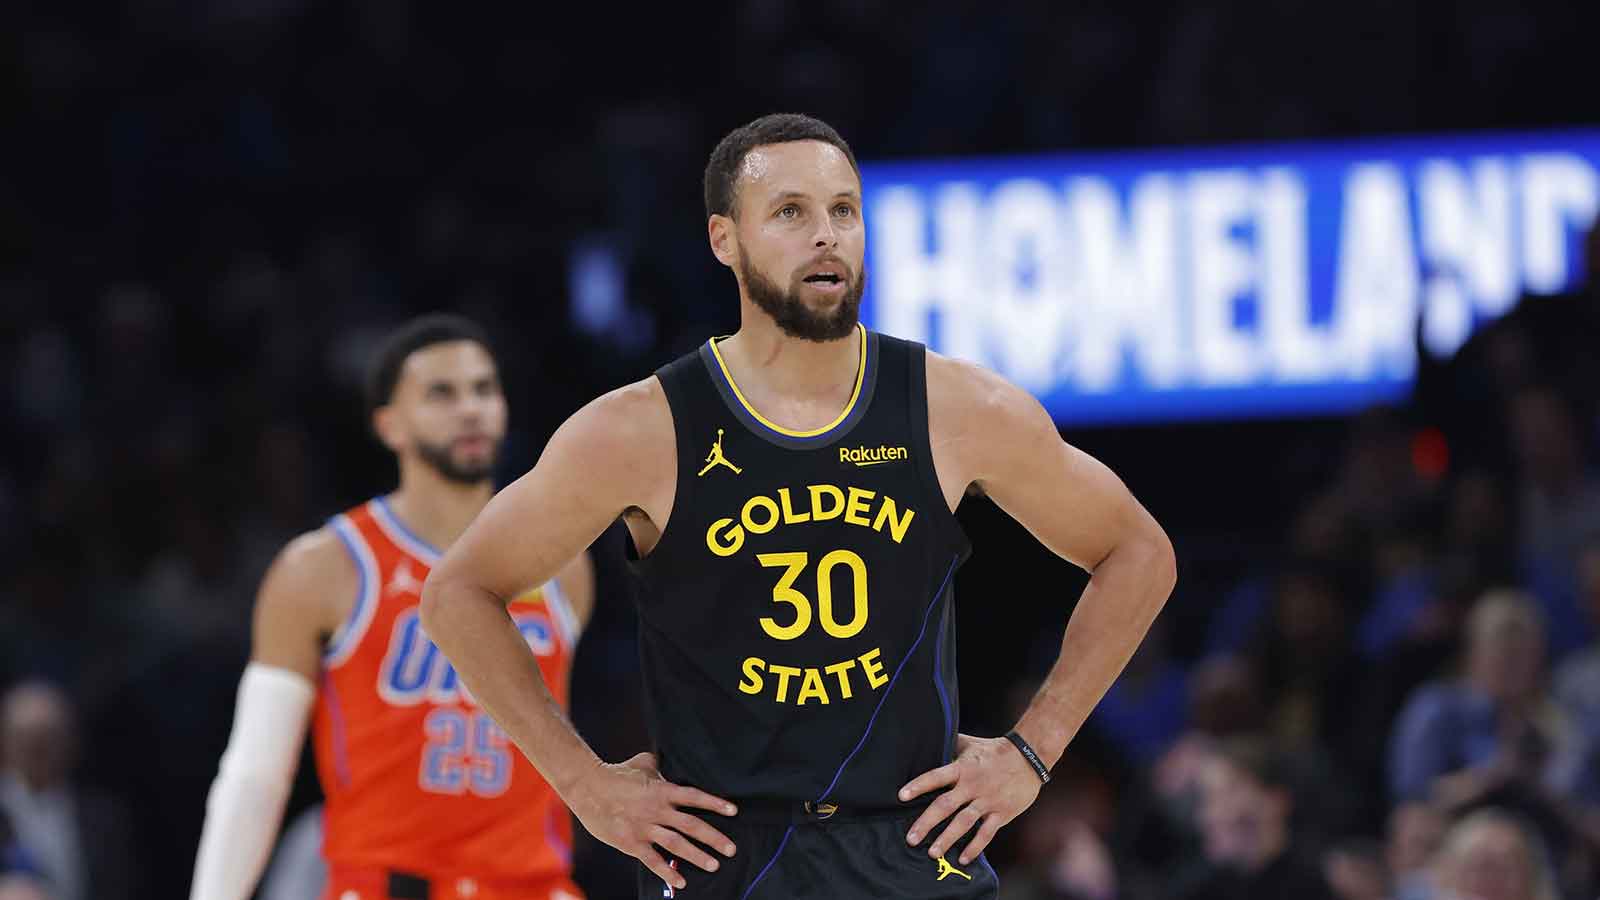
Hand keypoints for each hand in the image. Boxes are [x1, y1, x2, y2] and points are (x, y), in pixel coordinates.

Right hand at [565, 752, 738, 890]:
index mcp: (662, 790)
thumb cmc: (616, 774)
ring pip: (676, 844)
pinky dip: (667, 872)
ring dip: (697, 856)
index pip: (694, 797)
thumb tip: (671, 755)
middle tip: (732, 849)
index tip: (734, 811)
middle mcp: (657, 810)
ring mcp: (644, 827)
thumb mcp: (642, 763)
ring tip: (714, 865)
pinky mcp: (631, 842)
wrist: (588, 787)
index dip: (715, 803)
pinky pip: (652, 860)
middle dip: (714, 838)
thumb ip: (660, 764)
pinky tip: (680, 882)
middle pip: (691, 825)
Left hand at [899, 733, 1043, 865]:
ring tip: (932, 853)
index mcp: (962, 767)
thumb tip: (926, 741)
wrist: (1029, 757)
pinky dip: (975, 847)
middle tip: (911, 839)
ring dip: (947, 839)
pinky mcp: (1001, 813)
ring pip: (964, 823)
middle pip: (945, 805)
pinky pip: (986, 833)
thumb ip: (949, 745)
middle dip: (926, 823)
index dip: (918, 786)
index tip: (901, 796)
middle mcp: (972, 785)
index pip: (936, 776)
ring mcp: (987, 800)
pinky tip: (963, 859)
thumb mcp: (969, 744)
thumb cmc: (993, 750)